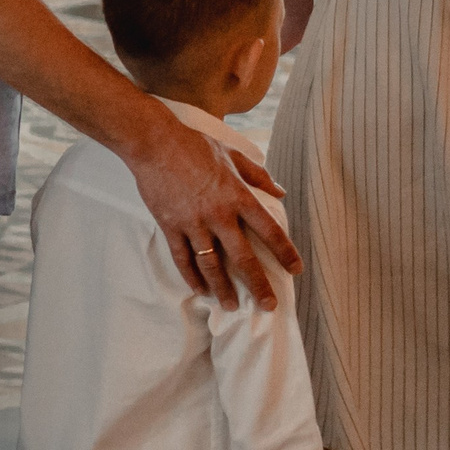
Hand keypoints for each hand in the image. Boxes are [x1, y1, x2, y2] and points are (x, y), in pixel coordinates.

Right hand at [126, 114, 300, 309]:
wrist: (154, 143)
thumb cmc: (194, 145)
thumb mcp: (232, 155)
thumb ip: (258, 175)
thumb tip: (280, 191)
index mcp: (238, 196)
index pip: (269, 230)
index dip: (285, 252)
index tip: (295, 270)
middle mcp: (219, 215)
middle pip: (243, 258)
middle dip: (257, 285)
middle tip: (268, 305)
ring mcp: (193, 223)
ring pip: (211, 264)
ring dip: (223, 288)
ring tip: (231, 306)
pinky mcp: (171, 226)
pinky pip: (182, 257)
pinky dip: (191, 276)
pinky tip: (200, 289)